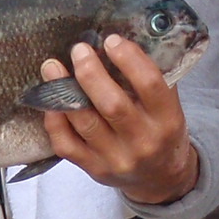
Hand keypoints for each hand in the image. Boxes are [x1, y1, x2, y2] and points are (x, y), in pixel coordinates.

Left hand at [40, 34, 199, 205]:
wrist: (159, 178)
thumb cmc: (160, 131)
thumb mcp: (168, 106)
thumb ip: (147, 79)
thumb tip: (114, 42)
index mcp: (167, 120)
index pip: (150, 84)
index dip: (129, 58)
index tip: (111, 40)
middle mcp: (143, 142)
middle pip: (112, 104)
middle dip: (91, 73)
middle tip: (79, 50)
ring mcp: (116, 159)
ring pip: (85, 123)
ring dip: (63, 91)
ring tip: (52, 66)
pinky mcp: (93, 169)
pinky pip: (66, 144)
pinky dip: (54, 119)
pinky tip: (50, 99)